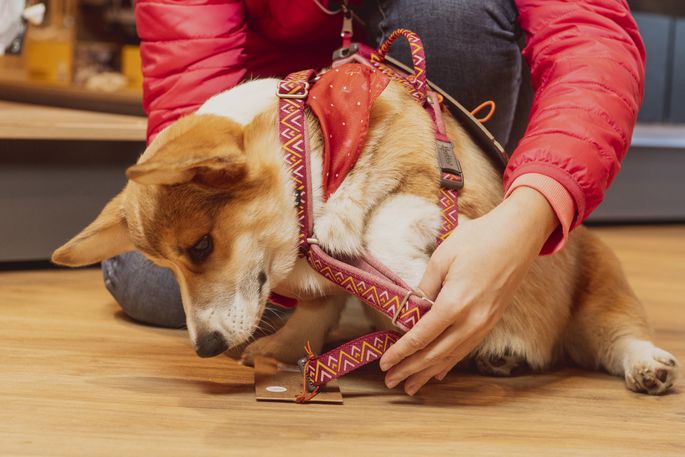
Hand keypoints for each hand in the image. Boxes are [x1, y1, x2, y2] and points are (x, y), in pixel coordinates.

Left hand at [378, 187, 559, 394]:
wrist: (518, 236)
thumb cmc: (477, 240)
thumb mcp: (442, 258)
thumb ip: (425, 288)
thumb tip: (410, 310)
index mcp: (454, 304)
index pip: (420, 338)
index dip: (400, 353)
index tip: (384, 363)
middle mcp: (471, 321)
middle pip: (434, 354)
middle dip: (410, 370)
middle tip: (390, 381)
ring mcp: (484, 324)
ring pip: (451, 357)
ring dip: (428, 373)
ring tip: (410, 386)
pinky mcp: (491, 321)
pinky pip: (466, 349)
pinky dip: (449, 362)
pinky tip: (438, 372)